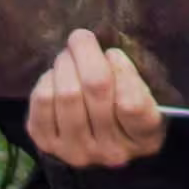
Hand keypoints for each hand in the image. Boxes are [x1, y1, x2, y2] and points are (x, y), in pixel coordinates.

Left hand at [25, 28, 170, 169]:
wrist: (96, 145)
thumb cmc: (125, 111)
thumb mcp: (146, 96)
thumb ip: (132, 77)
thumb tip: (106, 53)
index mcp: (144, 137)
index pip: (132, 104)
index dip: (122, 70)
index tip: (114, 54)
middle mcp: (111, 151)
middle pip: (96, 88)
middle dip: (86, 53)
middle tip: (82, 38)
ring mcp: (77, 150)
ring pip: (67, 93)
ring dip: (65, 64)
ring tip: (69, 56)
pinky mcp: (48, 144)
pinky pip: (42, 101)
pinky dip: (48, 80)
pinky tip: (57, 77)